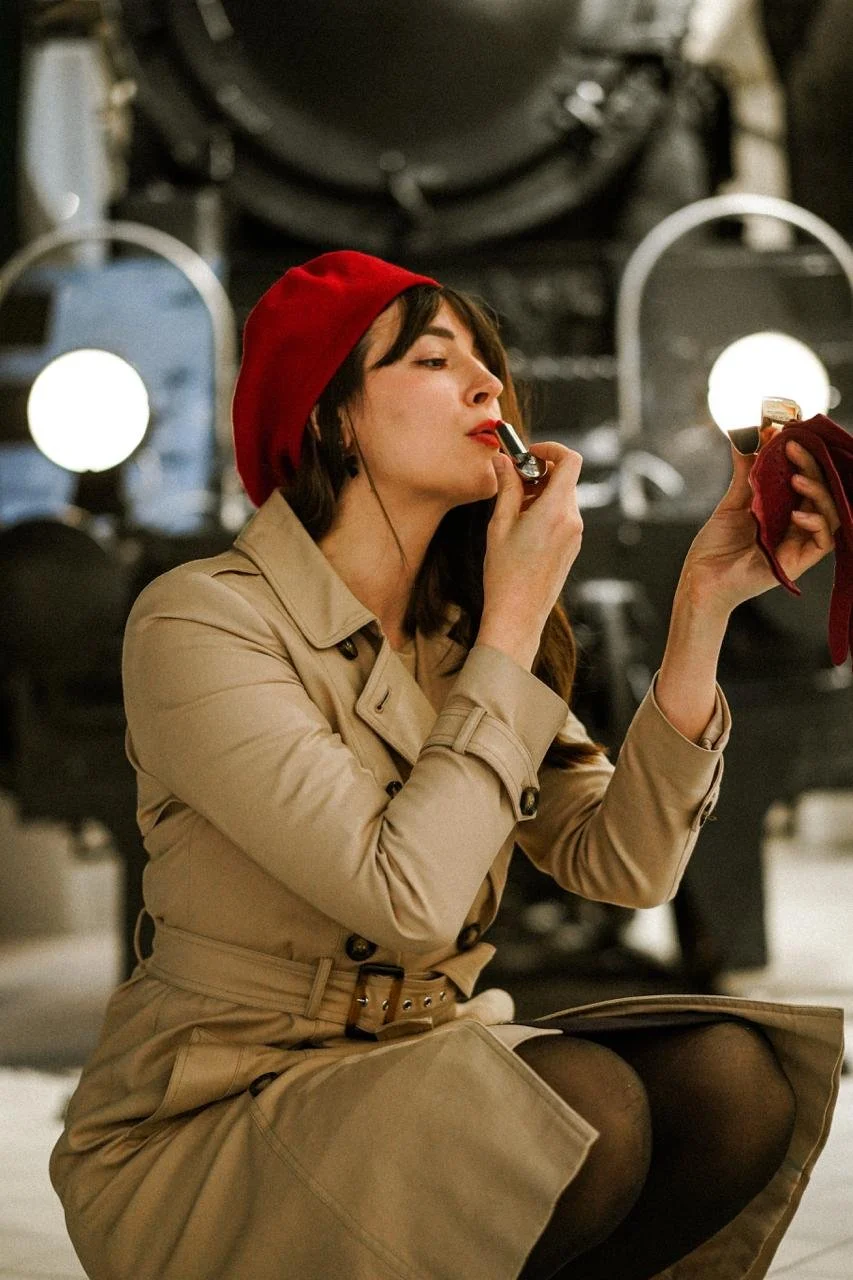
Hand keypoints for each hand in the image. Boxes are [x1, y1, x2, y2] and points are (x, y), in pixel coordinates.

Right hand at [478, 442, 583, 664]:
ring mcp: (575, 535)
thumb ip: (506, 487)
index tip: (528, 454)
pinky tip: (522, 525)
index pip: (570, 460)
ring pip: (563, 497)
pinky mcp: (571, 547)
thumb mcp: (500, 524)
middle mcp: (572, 520)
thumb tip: (503, 461)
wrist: (518, 614)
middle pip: (565, 478)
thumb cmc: (505, 573)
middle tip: (512, 481)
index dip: (550, 449)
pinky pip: (563, 516)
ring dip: (540, 491)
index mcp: (557, 510)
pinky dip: (545, 509)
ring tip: (513, 507)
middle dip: (540, 472)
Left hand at [679, 438, 841, 617]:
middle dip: (810, 465)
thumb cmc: (716, 547)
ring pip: (829, 512)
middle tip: (792, 446)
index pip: (805, 477)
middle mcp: (796, 523)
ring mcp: (799, 542)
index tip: (786, 434)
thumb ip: (746, 471)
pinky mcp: (798, 562)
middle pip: (821, 490)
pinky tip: (796, 514)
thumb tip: (746, 436)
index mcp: (783, 508)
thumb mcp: (733, 501)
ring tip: (795, 478)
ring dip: (817, 491)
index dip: (802, 456)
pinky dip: (815, 523)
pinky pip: (823, 541)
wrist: (701, 579)